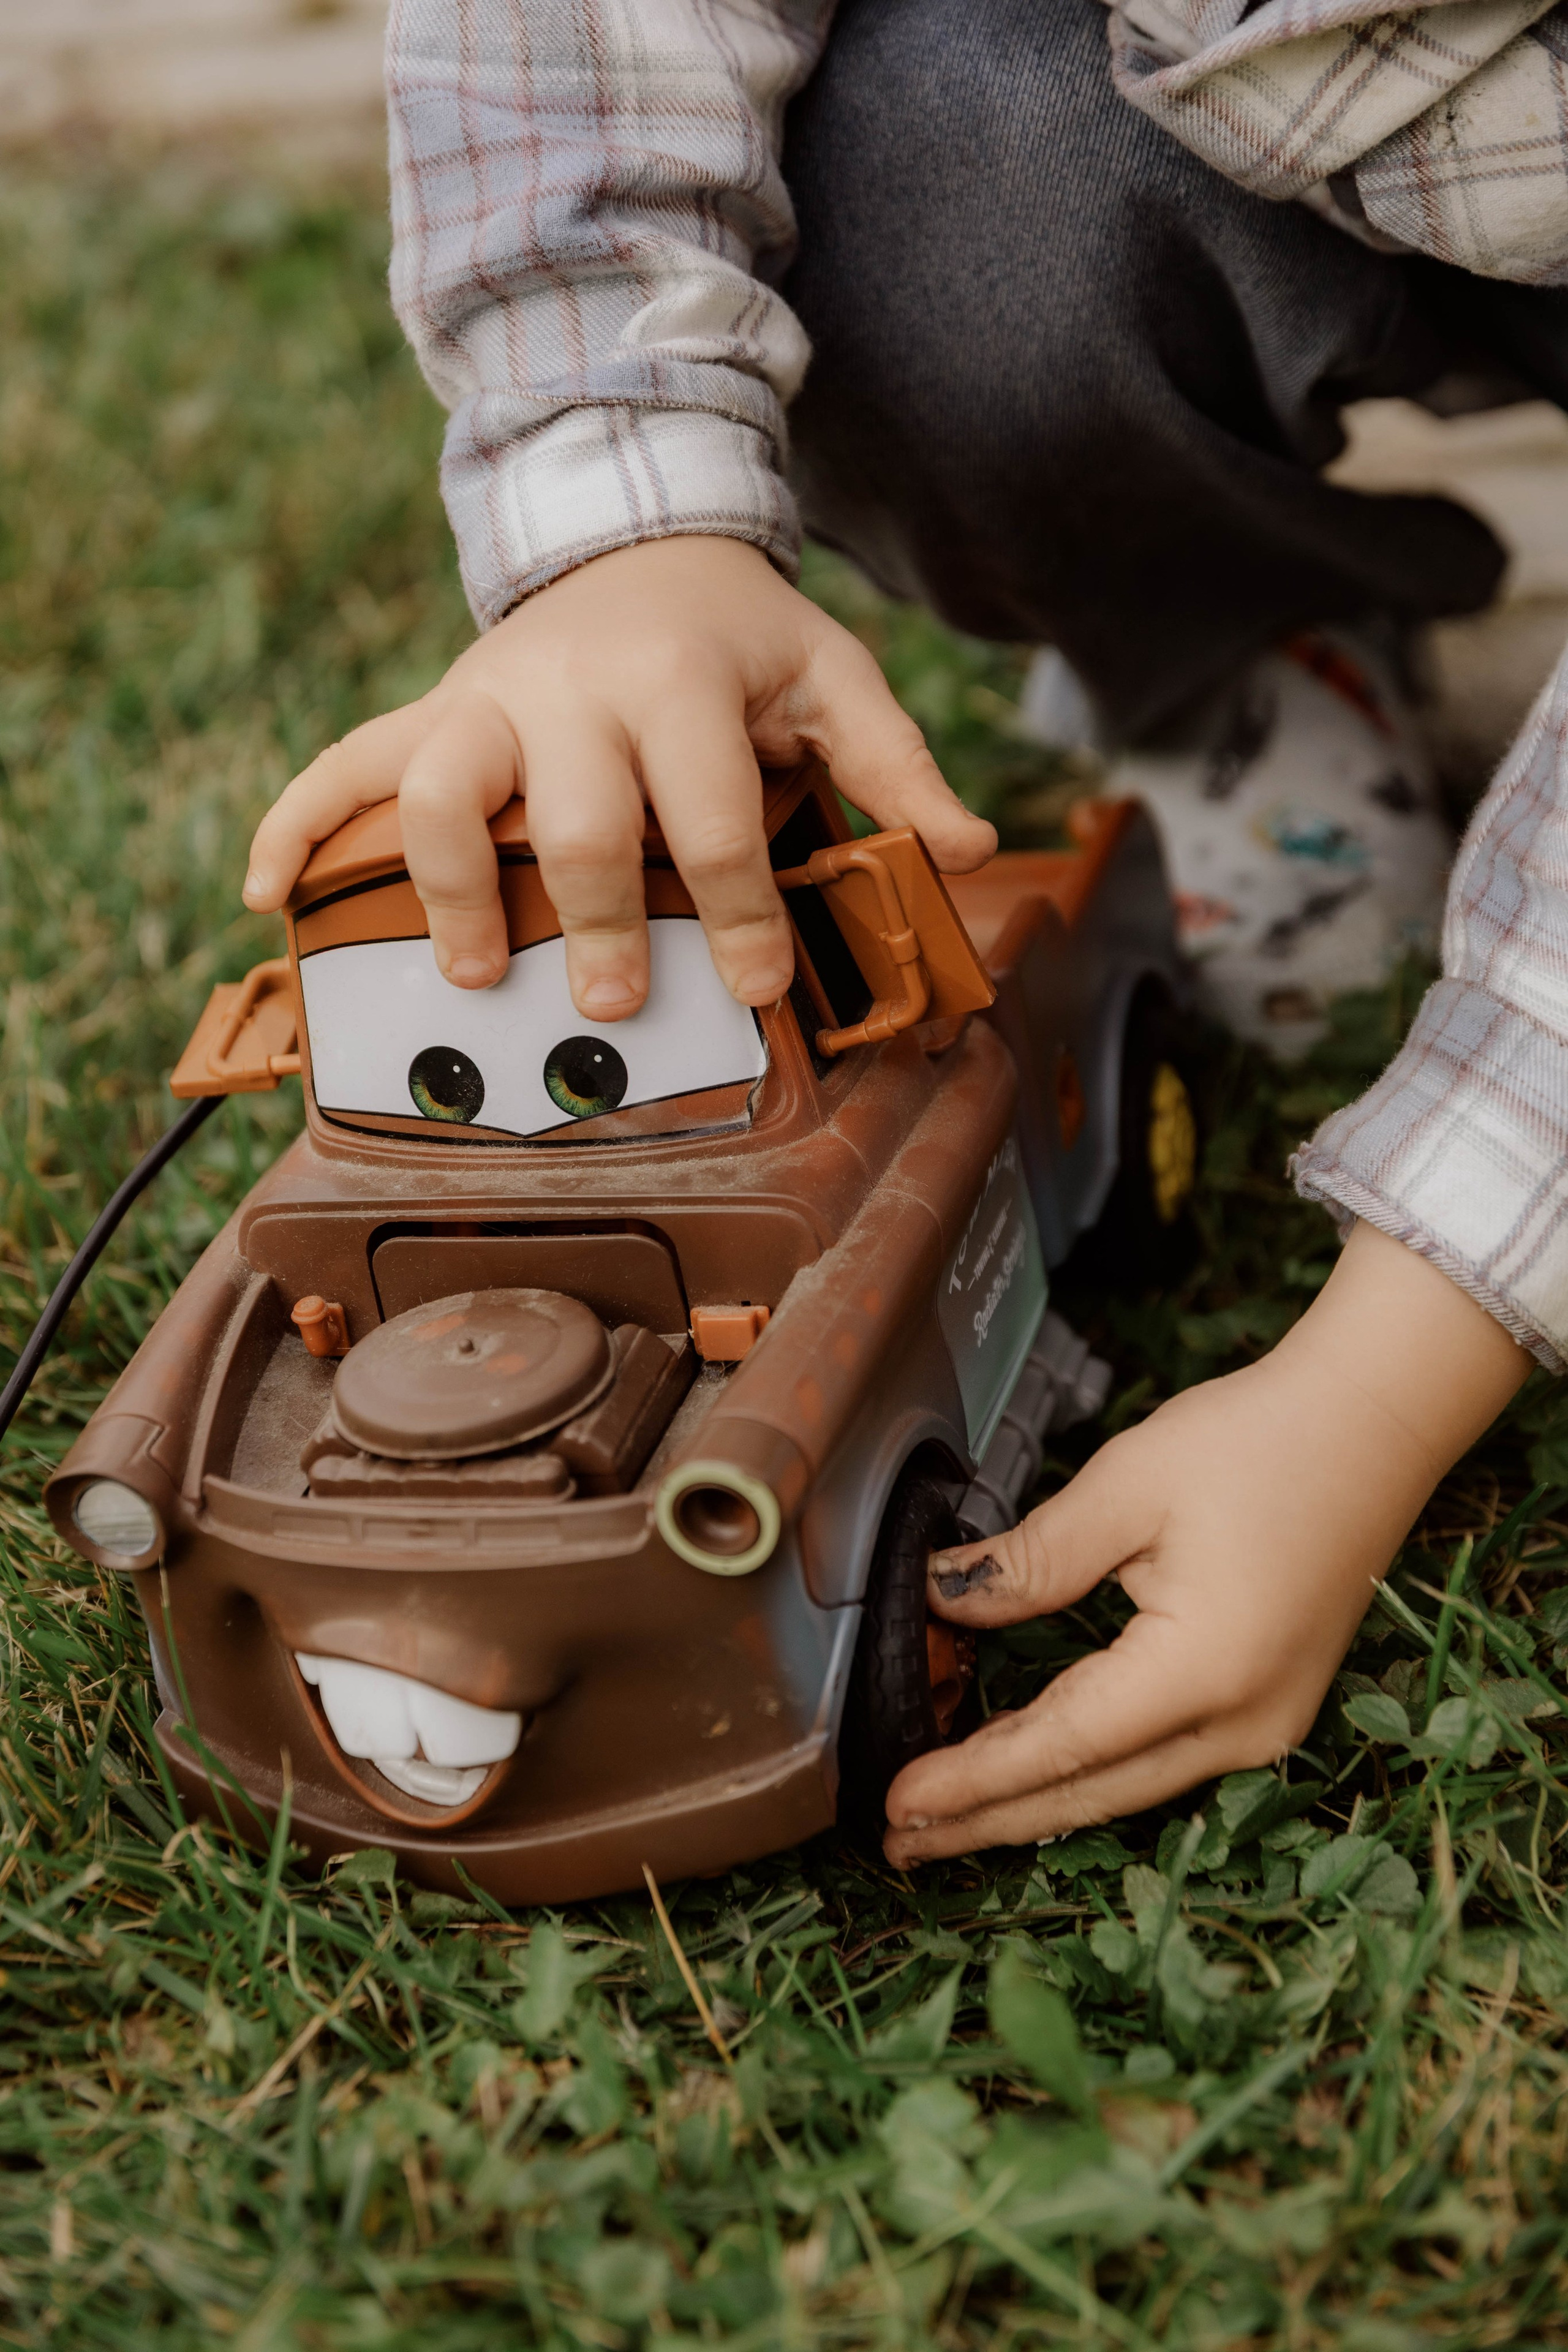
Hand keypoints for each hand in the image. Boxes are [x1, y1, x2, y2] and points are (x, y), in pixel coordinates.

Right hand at [242, 536, 993, 1016]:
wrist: (633, 530)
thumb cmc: (739, 635)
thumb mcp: (832, 676)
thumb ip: (895, 764)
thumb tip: (972, 845)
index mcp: (681, 682)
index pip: (709, 815)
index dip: (736, 909)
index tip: (754, 985)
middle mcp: (572, 691)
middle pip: (577, 819)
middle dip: (596, 917)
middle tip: (611, 1000)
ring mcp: (487, 702)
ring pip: (446, 794)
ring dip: (450, 890)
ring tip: (471, 973)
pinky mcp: (430, 714)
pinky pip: (341, 767)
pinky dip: (294, 826)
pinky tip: (266, 895)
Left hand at [884, 1224, 1528, 1862]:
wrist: (1371, 1425)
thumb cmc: (1257, 1444)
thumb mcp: (1126, 1488)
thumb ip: (1030, 1560)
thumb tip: (941, 1599)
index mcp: (1203, 1671)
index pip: (1062, 1746)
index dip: (973, 1779)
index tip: (897, 1802)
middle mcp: (1242, 1723)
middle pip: (1091, 1793)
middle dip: (989, 1820)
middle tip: (899, 1842)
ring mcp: (1266, 1726)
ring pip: (1126, 1788)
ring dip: (1034, 1805)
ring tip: (947, 1821)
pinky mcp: (1268, 1708)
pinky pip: (1161, 1763)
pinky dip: (1088, 1774)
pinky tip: (1035, 1775)